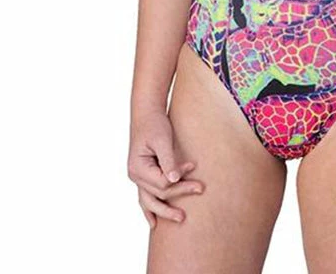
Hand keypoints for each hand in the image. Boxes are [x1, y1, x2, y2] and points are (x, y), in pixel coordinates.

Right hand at [127, 110, 204, 227]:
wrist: (146, 113)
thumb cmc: (155, 124)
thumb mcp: (162, 140)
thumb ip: (168, 160)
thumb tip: (174, 180)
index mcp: (138, 168)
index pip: (162, 183)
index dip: (180, 178)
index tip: (193, 167)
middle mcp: (135, 176)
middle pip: (159, 193)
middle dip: (180, 193)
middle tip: (200, 189)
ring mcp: (137, 178)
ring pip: (151, 201)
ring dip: (166, 210)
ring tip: (181, 218)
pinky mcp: (143, 176)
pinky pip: (145, 197)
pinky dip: (150, 209)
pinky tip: (154, 223)